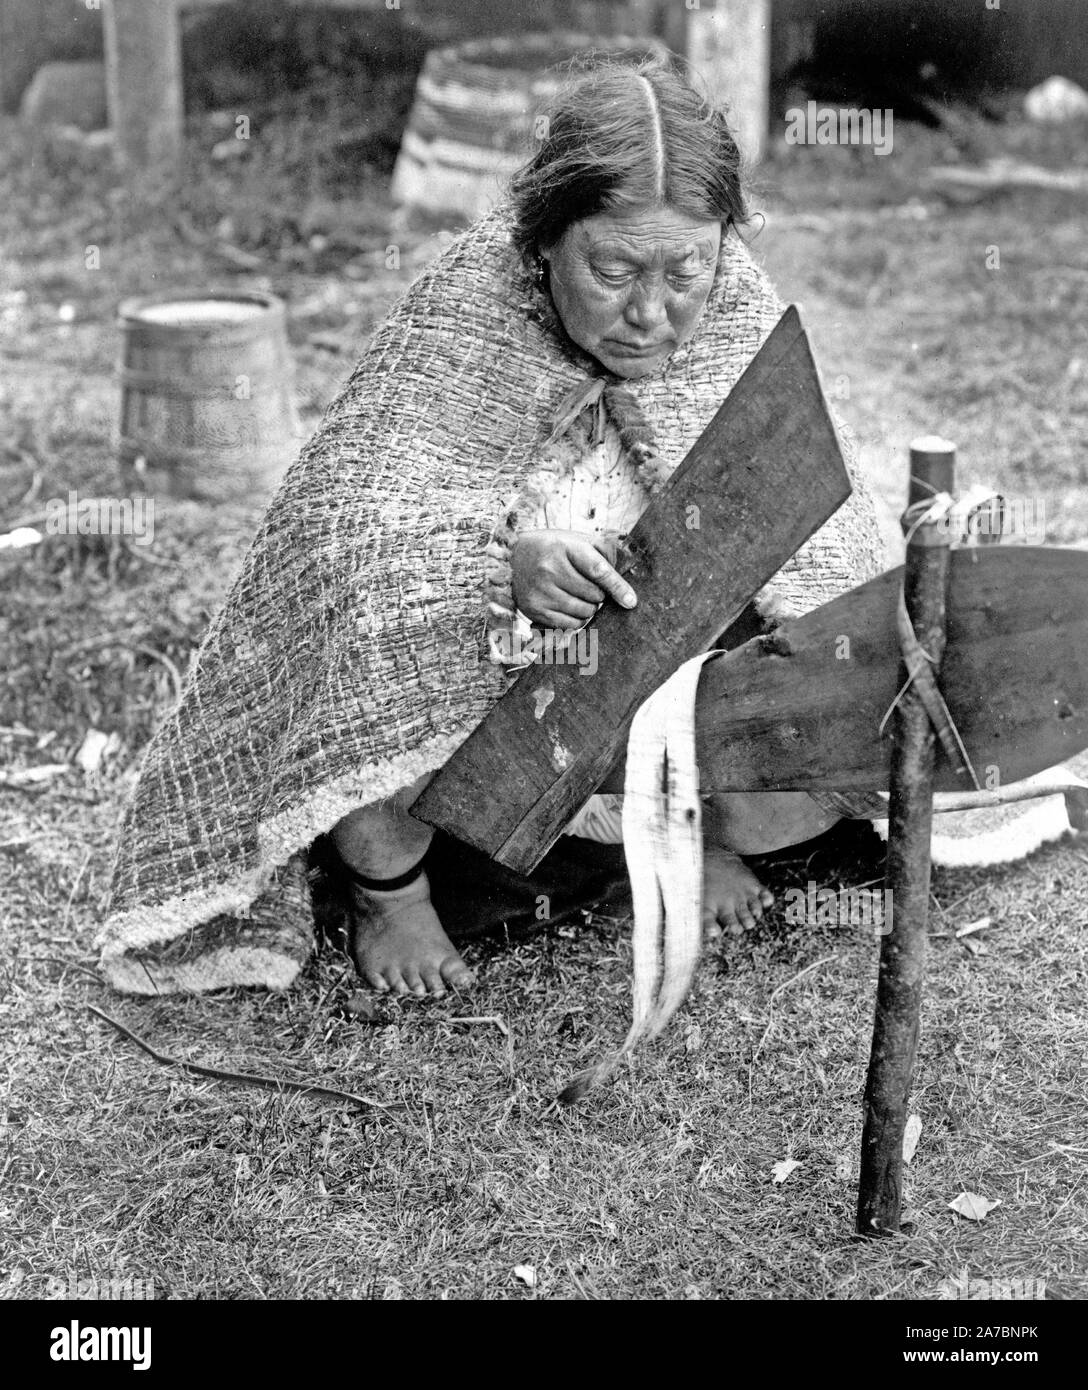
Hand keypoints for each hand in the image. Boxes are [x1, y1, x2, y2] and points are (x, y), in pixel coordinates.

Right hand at [510, 529, 637, 629]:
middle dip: (598, 594)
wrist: (511, 559)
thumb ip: (602, 551)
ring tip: (576, 595)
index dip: (617, 586)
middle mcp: (550, 569)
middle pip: (594, 596)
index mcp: (565, 548)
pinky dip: (576, 620)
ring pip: (584, 613)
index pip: (597, 570)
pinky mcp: (534, 610)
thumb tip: (621, 580)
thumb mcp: (575, 540)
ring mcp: (541, 591)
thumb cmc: (553, 549)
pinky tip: (569, 607)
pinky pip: (570, 625)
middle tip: (586, 586)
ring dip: (588, 608)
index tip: (631, 601)